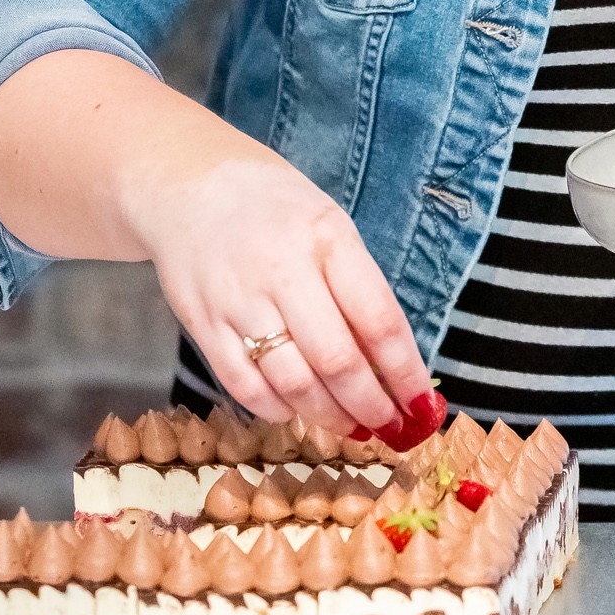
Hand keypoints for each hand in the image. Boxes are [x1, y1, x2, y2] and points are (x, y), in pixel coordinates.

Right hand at [128, 141, 435, 435]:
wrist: (192, 187)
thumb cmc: (278, 213)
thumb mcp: (331, 230)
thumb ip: (359, 291)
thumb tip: (392, 367)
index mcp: (327, 239)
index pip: (379, 320)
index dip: (406, 373)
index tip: (421, 405)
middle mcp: (282, 270)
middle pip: (336, 361)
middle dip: (371, 406)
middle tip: (389, 427)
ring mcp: (238, 300)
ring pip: (292, 382)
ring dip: (329, 416)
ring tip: (351, 426)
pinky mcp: (203, 324)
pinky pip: (244, 386)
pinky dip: (277, 409)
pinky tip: (297, 412)